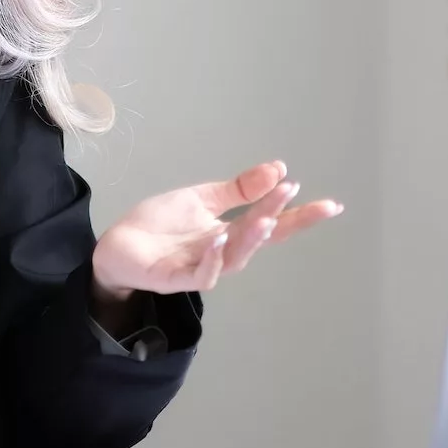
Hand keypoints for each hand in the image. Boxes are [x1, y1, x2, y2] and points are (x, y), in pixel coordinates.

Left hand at [91, 160, 342, 299]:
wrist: (116, 246)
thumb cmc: (158, 225)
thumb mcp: (201, 198)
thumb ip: (238, 189)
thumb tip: (279, 168)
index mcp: (230, 232)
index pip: (272, 223)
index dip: (300, 216)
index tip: (331, 205)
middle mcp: (222, 252)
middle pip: (260, 240)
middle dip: (282, 220)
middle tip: (296, 196)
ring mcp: (200, 267)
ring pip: (235, 258)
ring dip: (251, 238)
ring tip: (267, 218)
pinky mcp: (175, 279)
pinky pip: (201, 274)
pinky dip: (213, 259)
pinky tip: (220, 238)